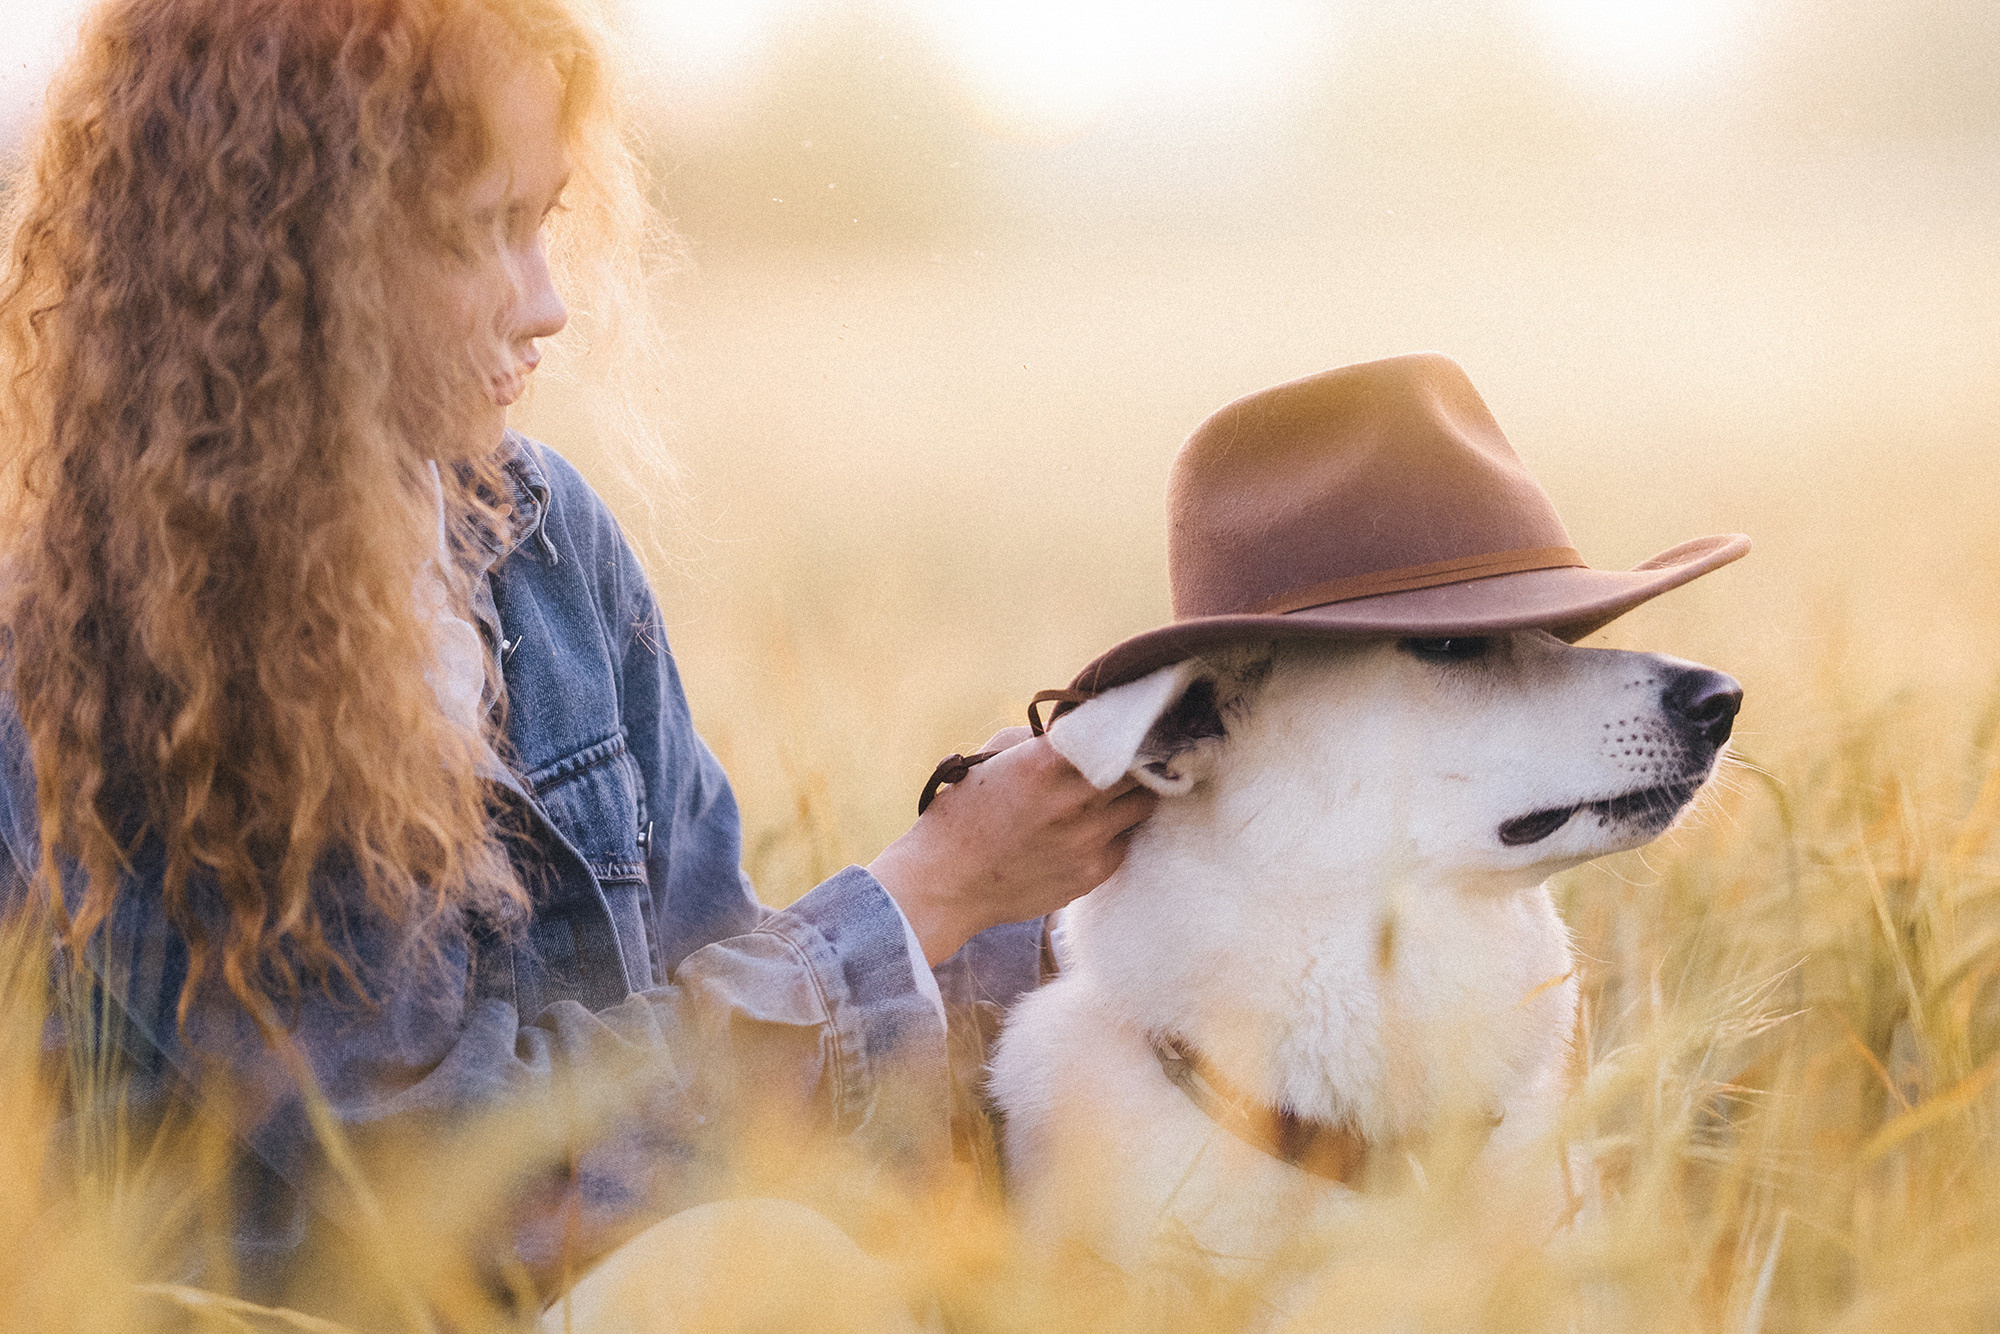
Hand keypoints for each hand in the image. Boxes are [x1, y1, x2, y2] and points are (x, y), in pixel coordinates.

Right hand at [868, 729, 1156, 964]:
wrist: (945, 884)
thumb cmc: (962, 814)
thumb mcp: (990, 757)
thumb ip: (1038, 740)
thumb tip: (1075, 731)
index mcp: (1044, 762)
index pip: (1114, 731)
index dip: (1126, 727)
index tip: (1129, 726)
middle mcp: (1072, 800)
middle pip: (1140, 767)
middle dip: (1138, 760)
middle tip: (1134, 757)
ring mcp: (1086, 840)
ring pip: (1142, 804)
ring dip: (1133, 795)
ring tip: (1116, 793)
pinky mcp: (1092, 873)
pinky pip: (1125, 842)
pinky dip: (1116, 832)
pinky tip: (1093, 830)